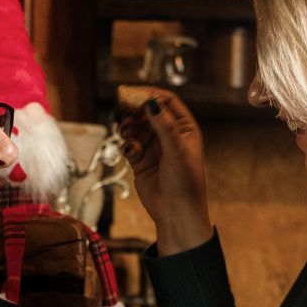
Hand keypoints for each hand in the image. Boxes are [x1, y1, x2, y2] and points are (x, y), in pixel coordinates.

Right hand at [115, 85, 211, 254]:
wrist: (176, 213)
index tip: (132, 93)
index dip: (150, 95)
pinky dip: (127, 144)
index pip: (167, 102)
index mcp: (185, 129)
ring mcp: (154, 147)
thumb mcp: (177, 150)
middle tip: (121, 108)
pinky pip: (129, 144)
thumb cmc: (185, 183)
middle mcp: (170, 135)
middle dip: (135, 110)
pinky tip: (129, 151)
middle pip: (148, 112)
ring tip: (125, 132)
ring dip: (128, 126)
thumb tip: (150, 102)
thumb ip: (164, 125)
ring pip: (136, 127)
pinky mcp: (141, 161)